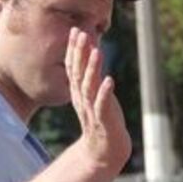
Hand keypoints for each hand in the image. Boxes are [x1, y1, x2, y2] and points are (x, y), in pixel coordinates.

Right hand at [66, 27, 129, 173]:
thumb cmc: (102, 120)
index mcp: (79, 93)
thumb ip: (91, 78)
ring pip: (89, 87)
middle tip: (82, 34)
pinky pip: (102, 106)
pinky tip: (110, 81)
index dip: (74, 50)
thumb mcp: (94, 97)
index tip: (76, 30)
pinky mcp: (103, 121)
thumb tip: (92, 55)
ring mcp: (91, 110)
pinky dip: (105, 93)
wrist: (104, 151)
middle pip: (78, 73)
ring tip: (97, 52)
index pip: (73, 68)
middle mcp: (82, 99)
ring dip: (92, 69)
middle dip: (79, 53)